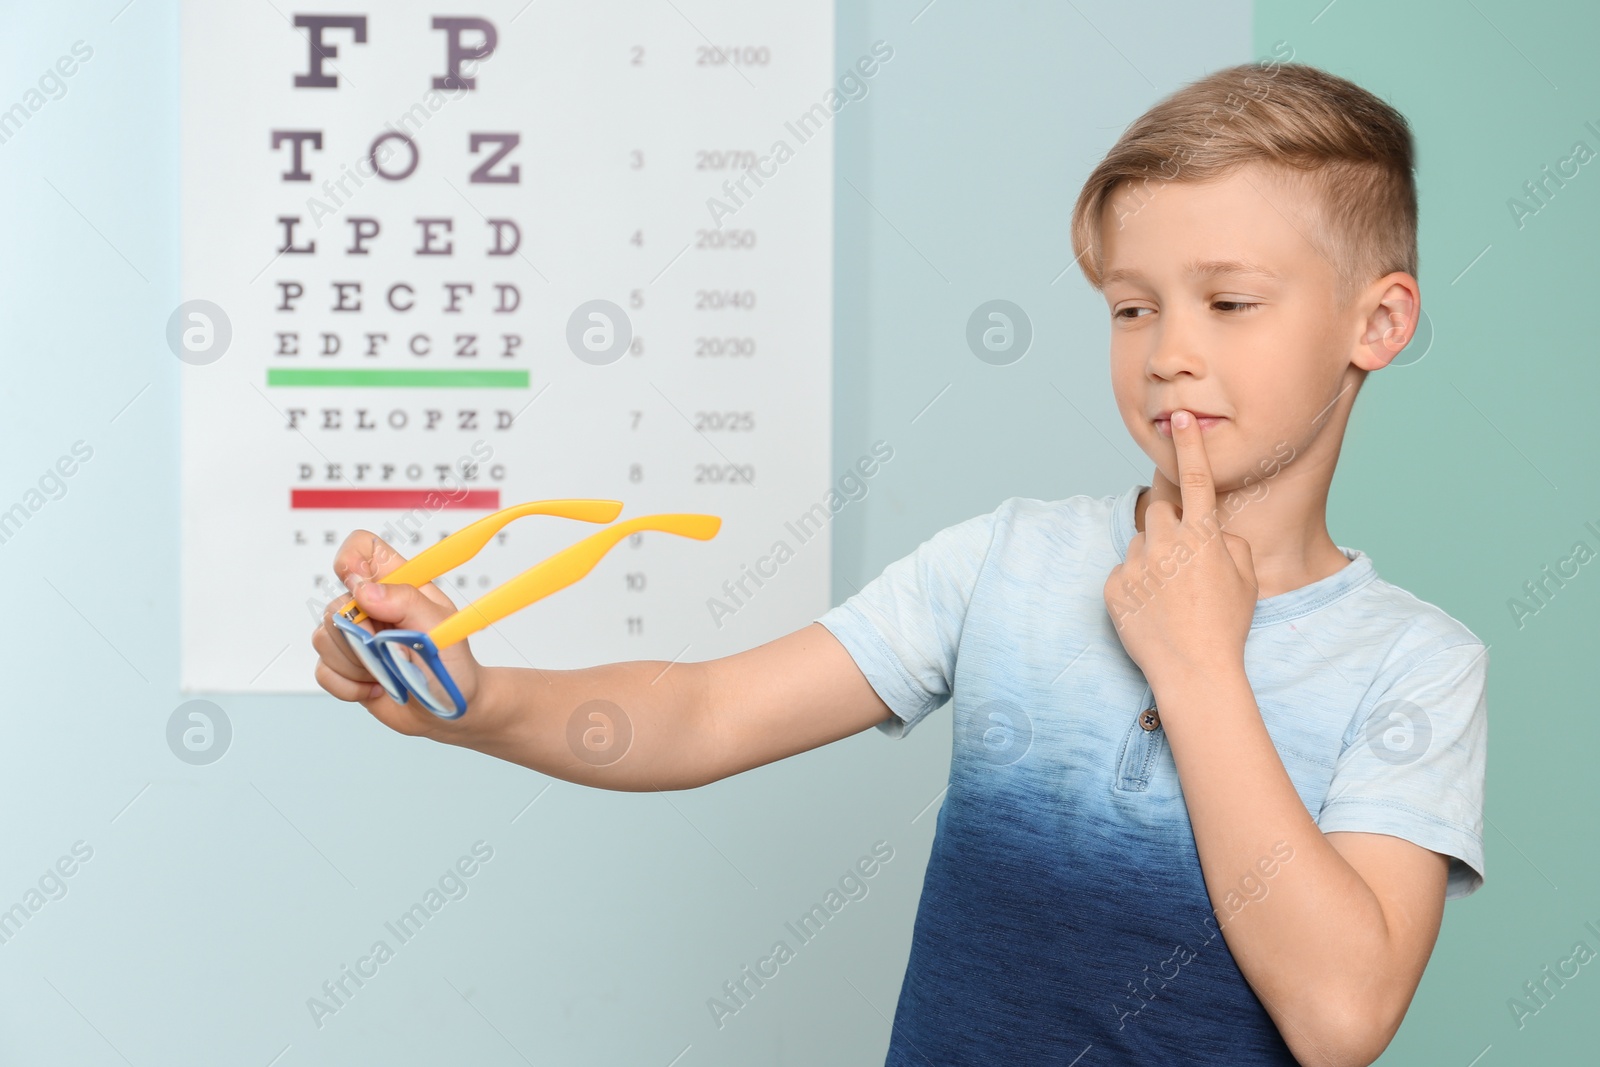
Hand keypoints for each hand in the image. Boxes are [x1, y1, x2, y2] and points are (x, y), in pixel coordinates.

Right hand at [311, 530, 483, 738]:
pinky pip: (323, 670)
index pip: (363, 548)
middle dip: (361, 637)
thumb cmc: (454, 666)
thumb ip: (406, 601)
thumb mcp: (441, 629)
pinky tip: (377, 687)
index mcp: (399, 584)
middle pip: (335, 604)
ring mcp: (356, 636)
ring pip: (323, 639)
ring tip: (390, 672)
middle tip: (393, 651)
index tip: (360, 591)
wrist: (451, 710)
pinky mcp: (344, 666)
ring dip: (357, 665)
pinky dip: (349, 686)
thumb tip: (363, 589)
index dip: (351, 561)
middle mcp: (372, 606)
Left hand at [1104, 409, 1258, 687]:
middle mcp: (1166, 543)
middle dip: (1170, 528)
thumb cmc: (1226, 627)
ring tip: (1169, 596)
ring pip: (1140, 543)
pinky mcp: (1113, 587)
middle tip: (1183, 563)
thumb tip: (1213, 534)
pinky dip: (1135, 585)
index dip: (1189, 445)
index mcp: (1203, 536)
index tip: (1179, 416)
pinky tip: (1151, 610)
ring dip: (1152, 559)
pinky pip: (1123, 572)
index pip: (1195, 478)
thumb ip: (1230, 543)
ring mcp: (1136, 565)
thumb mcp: (1246, 580)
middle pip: (1159, 513)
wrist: (1194, 671)